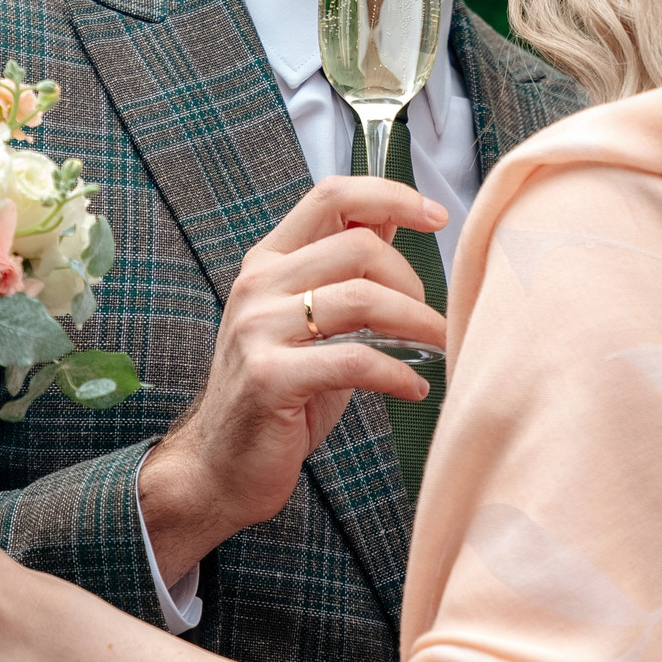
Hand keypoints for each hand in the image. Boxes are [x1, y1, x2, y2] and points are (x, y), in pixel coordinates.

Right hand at [138, 175, 445, 585]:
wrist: (221, 466)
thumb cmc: (280, 393)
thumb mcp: (310, 321)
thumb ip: (342, 273)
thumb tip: (392, 220)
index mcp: (268, 261)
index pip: (331, 196)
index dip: (391, 196)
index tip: (435, 216)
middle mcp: (258, 285)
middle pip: (358, 246)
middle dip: (412, 280)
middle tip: (429, 318)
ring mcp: (257, 329)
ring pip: (363, 298)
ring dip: (418, 323)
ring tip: (440, 345)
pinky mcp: (269, 377)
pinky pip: (355, 360)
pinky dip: (398, 373)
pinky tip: (414, 388)